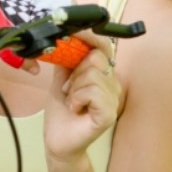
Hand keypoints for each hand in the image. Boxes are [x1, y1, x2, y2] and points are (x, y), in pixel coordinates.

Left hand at [43, 32, 120, 164]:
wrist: (58, 141)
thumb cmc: (62, 111)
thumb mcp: (61, 78)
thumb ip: (67, 59)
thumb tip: (66, 37)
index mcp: (103, 74)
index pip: (104, 46)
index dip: (90, 36)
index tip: (74, 30)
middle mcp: (113, 84)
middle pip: (96, 58)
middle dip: (75, 71)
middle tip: (69, 89)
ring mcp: (113, 99)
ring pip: (92, 74)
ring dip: (74, 88)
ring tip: (72, 101)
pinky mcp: (109, 113)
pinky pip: (93, 92)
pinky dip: (78, 98)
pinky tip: (76, 108)